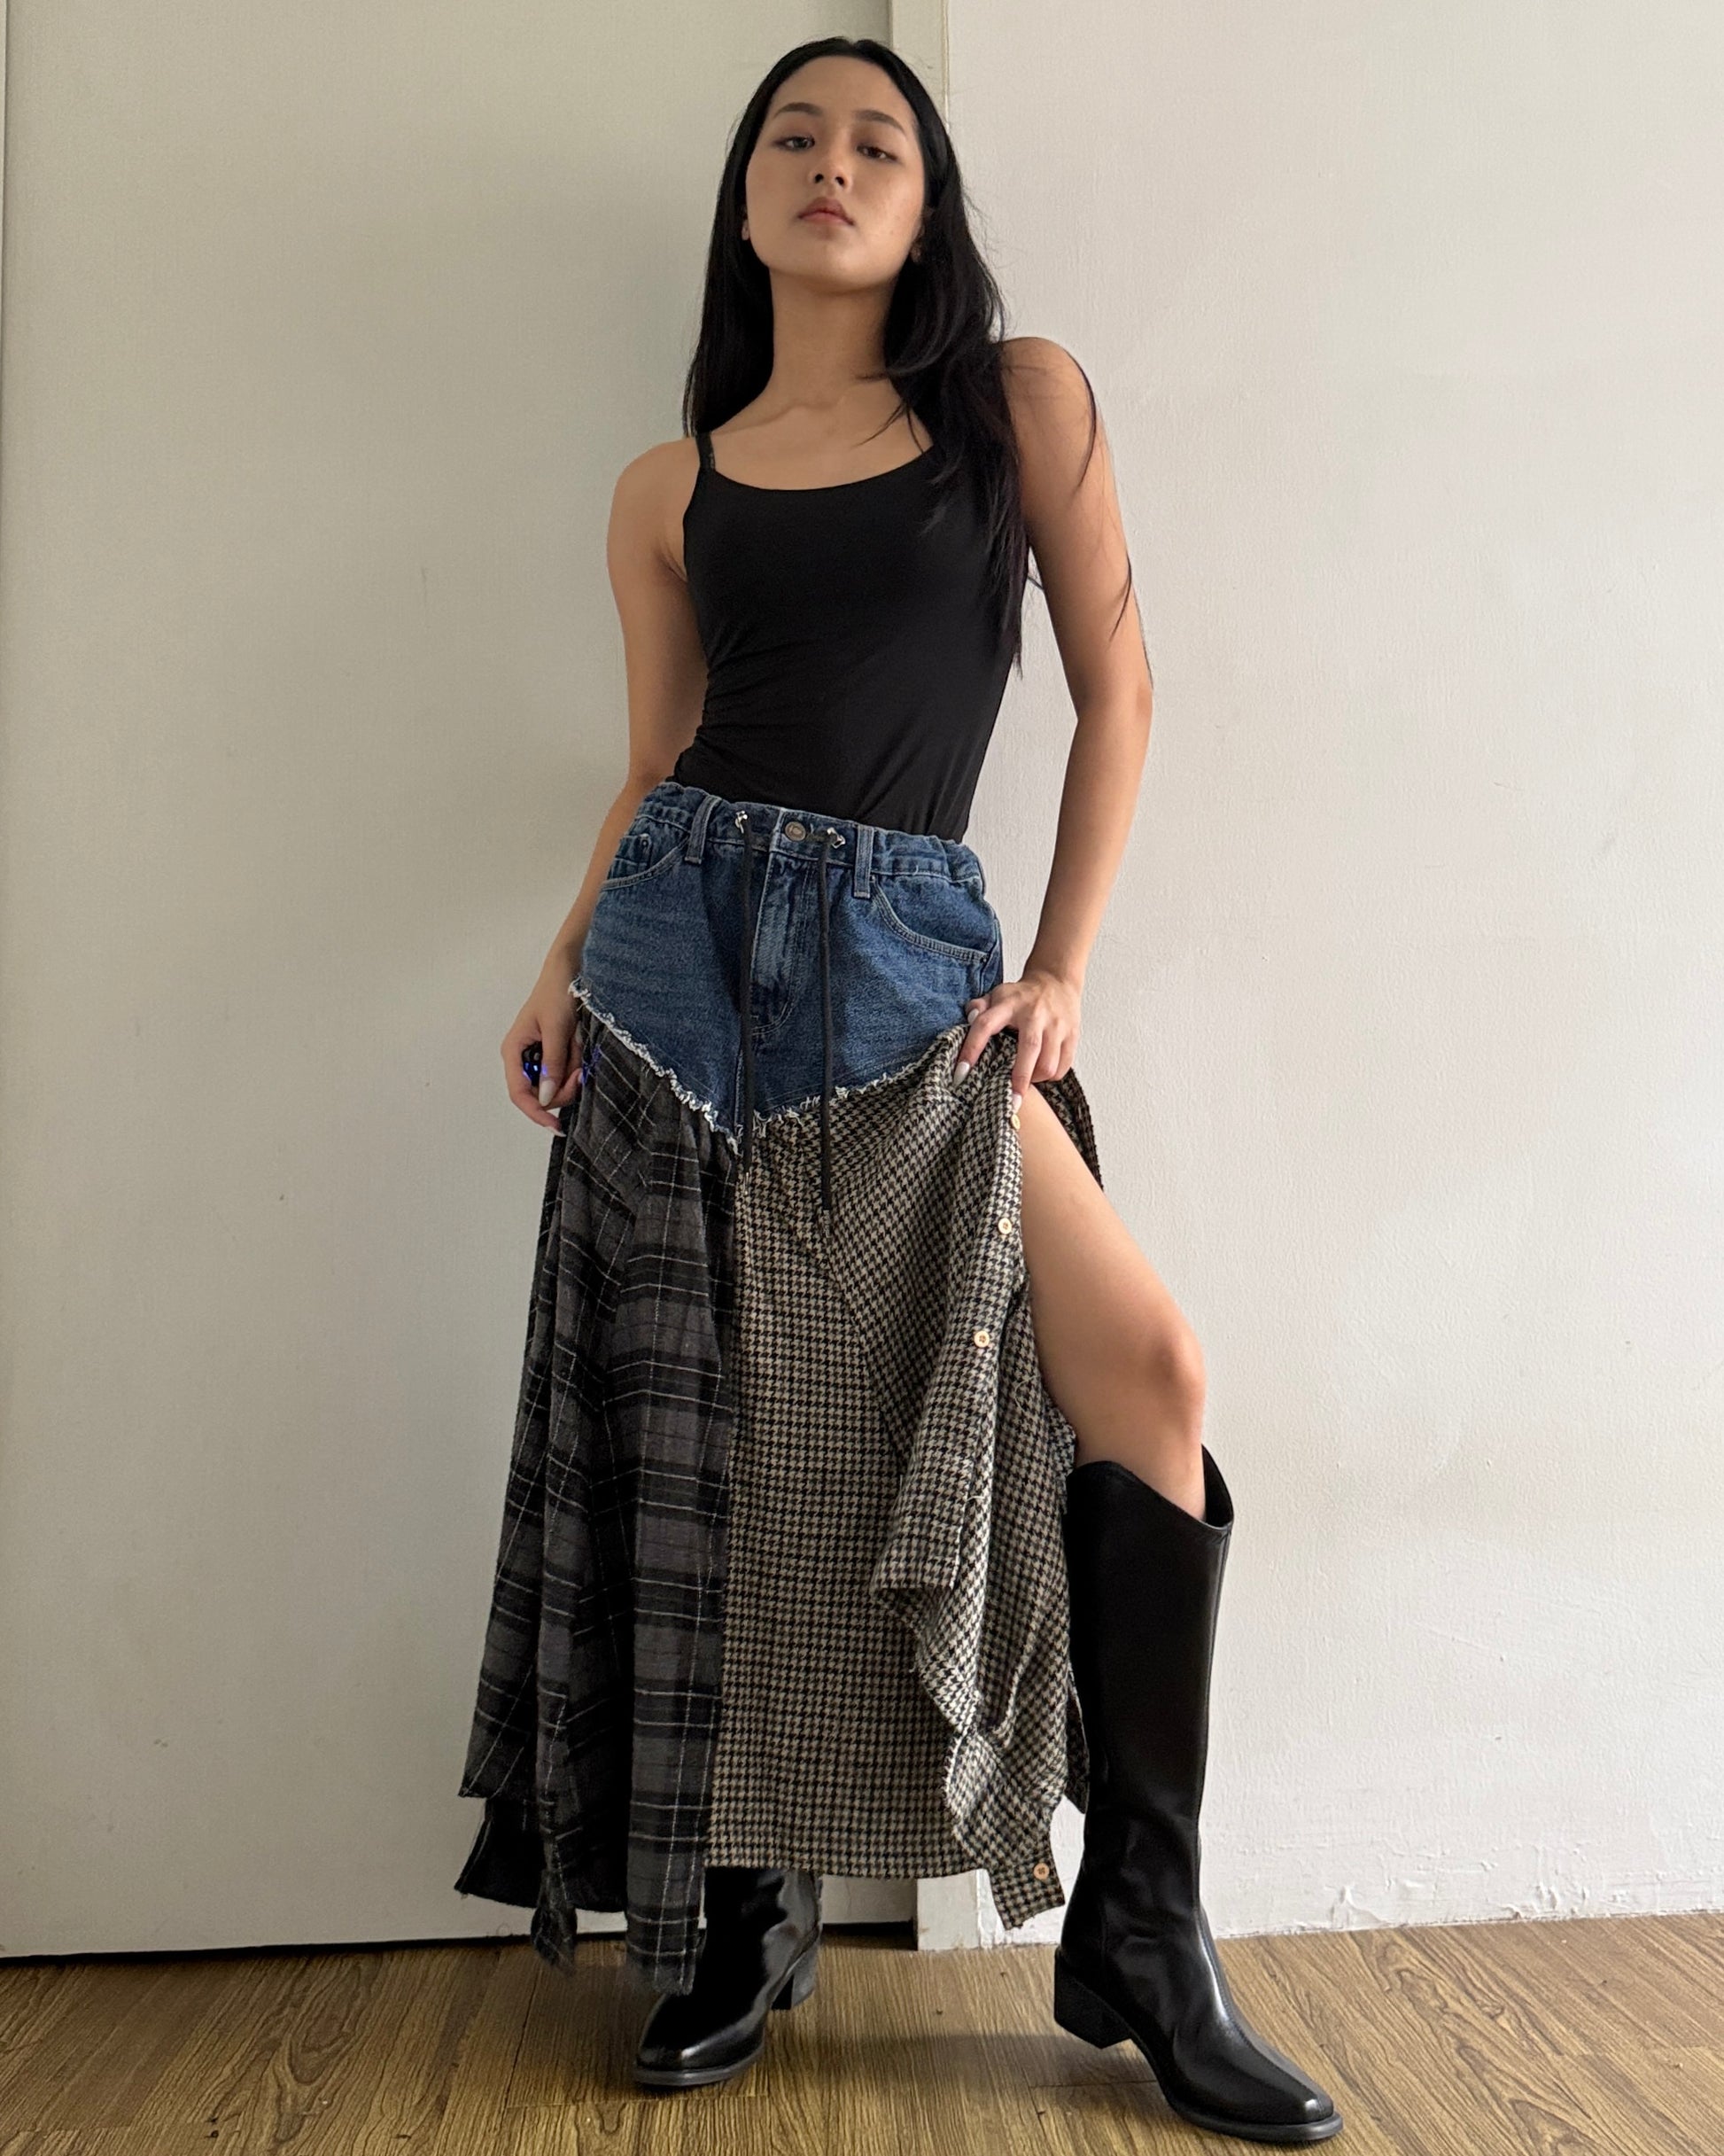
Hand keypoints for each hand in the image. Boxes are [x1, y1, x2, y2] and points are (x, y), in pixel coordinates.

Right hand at [502, 963, 585, 1129]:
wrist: (571, 971)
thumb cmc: (557, 993)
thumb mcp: (557, 1028)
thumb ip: (552, 1064)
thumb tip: (544, 1098)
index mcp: (514, 1052)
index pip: (519, 1094)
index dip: (536, 1113)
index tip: (557, 1126)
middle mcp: (523, 1059)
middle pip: (541, 1095)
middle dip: (564, 1088)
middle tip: (581, 1070)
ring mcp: (540, 1058)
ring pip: (557, 1085)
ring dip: (572, 1073)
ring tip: (579, 1046)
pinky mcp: (555, 1055)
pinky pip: (567, 1072)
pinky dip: (577, 1065)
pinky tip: (579, 1046)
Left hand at [956, 966, 1081, 1108]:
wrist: (1056, 980)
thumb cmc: (1021, 996)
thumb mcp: (997, 995)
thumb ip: (978, 1007)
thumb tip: (969, 1018)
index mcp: (1009, 1004)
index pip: (985, 1025)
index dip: (971, 1049)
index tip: (961, 1074)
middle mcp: (1034, 1014)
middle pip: (1029, 1048)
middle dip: (1019, 1079)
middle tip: (1011, 1103)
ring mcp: (1056, 1024)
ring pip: (1049, 1063)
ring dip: (1036, 1079)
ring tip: (1026, 1081)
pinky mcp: (1072, 1034)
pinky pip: (1064, 1066)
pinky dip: (1052, 1076)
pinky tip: (1042, 1073)